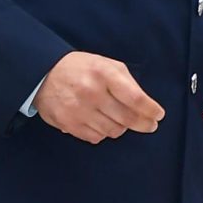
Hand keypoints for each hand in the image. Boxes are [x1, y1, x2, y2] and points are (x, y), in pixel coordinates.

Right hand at [34, 51, 164, 143]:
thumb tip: (146, 105)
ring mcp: (78, 110)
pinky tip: (102, 123)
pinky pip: (96, 137)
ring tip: (122, 121)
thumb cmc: (83, 69)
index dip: (150, 110)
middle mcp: (91, 92)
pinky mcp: (68, 123)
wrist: (44, 73)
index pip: (135, 98)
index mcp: (104, 74)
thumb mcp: (107, 65)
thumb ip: (128, 82)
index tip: (159, 115)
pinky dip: (104, 133)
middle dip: (144, 124)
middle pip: (127, 118)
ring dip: (122, 128)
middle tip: (151, 126)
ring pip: (113, 130)